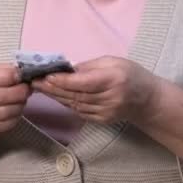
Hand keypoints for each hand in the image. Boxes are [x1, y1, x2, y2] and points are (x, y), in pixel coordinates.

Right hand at [0, 63, 31, 133]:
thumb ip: (7, 70)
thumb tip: (23, 73)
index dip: (7, 76)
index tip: (19, 75)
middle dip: (18, 92)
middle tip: (26, 88)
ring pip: (5, 111)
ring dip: (19, 104)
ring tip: (23, 98)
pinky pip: (7, 123)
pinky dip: (17, 115)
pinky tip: (17, 107)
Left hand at [32, 56, 160, 124]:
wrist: (148, 100)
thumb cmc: (130, 74)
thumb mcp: (113, 62)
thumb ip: (88, 66)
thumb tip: (65, 69)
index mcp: (113, 80)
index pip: (82, 82)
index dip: (62, 80)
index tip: (45, 75)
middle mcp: (109, 98)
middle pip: (74, 94)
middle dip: (52, 88)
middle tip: (34, 80)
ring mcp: (105, 112)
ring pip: (73, 104)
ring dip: (54, 95)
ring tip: (39, 86)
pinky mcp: (101, 120)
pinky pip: (77, 110)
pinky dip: (64, 102)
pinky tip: (54, 95)